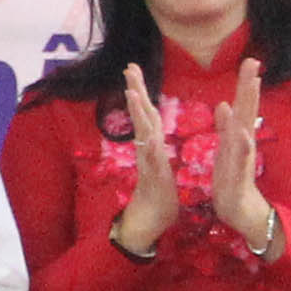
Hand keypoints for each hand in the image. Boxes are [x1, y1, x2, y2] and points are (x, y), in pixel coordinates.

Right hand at [111, 64, 184, 256]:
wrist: (151, 223)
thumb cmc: (158, 197)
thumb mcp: (160, 168)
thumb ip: (156, 151)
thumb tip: (152, 137)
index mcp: (152, 146)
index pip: (147, 113)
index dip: (142, 91)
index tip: (135, 70)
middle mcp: (147, 150)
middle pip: (141, 115)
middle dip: (136, 90)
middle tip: (129, 67)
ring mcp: (148, 162)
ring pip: (142, 131)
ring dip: (137, 111)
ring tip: (131, 90)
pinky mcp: (152, 177)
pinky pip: (150, 157)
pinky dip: (148, 144)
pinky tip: (145, 131)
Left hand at [208, 59, 274, 255]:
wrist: (237, 209)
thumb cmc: (230, 179)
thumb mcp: (224, 149)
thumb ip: (225, 127)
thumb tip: (223, 103)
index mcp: (236, 135)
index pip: (242, 104)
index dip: (245, 83)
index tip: (249, 60)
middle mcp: (242, 141)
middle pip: (247, 109)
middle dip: (249, 85)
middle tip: (253, 61)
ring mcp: (243, 157)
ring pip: (246, 127)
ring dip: (248, 107)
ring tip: (251, 86)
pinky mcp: (239, 174)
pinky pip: (241, 157)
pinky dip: (242, 144)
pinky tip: (242, 132)